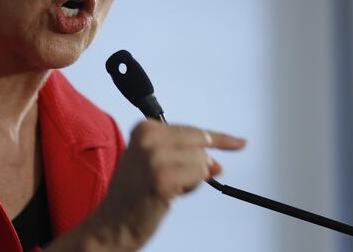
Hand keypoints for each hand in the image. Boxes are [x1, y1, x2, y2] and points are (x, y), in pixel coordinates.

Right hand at [83, 120, 246, 250]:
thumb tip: (217, 163)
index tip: (239, 142)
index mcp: (144, 128)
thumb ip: (184, 155)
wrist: (113, 223)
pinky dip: (190, 188)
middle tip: (178, 181)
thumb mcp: (155, 162)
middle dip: (199, 164)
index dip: (220, 139)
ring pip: (203, 161)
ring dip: (191, 179)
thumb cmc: (134, 194)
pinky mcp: (163, 178)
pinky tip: (170, 194)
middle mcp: (148, 138)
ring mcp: (155, 157)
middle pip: (200, 144)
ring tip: (167, 188)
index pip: (193, 130)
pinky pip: (199, 176)